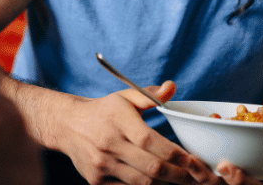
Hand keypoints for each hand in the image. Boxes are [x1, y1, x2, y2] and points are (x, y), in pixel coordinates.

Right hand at [57, 82, 219, 184]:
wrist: (69, 126)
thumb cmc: (104, 111)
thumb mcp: (124, 97)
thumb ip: (150, 94)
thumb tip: (172, 87)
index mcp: (118, 120)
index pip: (149, 140)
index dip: (172, 152)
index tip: (190, 158)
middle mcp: (108, 143)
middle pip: (149, 166)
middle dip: (177, 174)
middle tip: (194, 176)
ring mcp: (101, 165)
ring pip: (141, 182)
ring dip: (164, 183)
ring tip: (180, 180)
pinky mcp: (96, 180)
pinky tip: (158, 183)